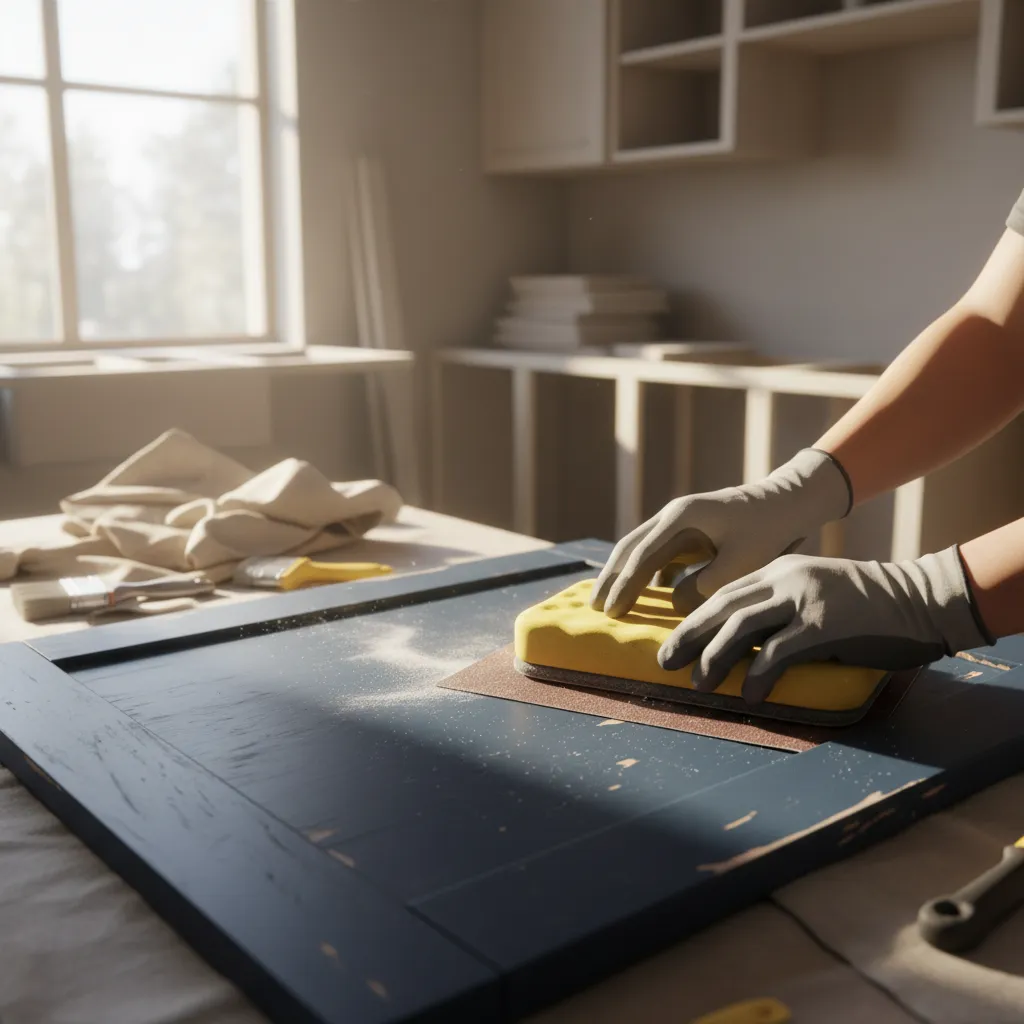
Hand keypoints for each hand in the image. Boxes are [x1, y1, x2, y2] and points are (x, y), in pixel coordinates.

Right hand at [591, 449, 851, 617]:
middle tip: (595, 608)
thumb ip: (704, 587)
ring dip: (623, 576)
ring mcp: (679, 523)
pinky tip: (639, 595)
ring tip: (608, 602)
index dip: (624, 585)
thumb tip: (672, 603)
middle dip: (611, 578)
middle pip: (630, 548)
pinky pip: (658, 556)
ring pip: (640, 551)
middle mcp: (673, 516)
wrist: (791, 502)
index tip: (611, 611)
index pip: (642, 554)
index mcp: (681, 517)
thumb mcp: (740, 563)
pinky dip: (644, 575)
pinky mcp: (689, 533)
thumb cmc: (769, 530)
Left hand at [658, 547, 993, 704]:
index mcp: (779, 571)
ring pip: (741, 626)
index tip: (672, 642)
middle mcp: (785, 579)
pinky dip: (759, 674)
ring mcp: (804, 599)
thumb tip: (743, 647)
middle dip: (688, 636)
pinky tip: (749, 694)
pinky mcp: (825, 624)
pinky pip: (779, 651)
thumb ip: (780, 612)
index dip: (693, 619)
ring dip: (714, 657)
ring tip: (698, 683)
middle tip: (665, 662)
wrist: (919, 600)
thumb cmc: (867, 607)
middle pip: (721, 607)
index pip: (724, 594)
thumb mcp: (814, 596)